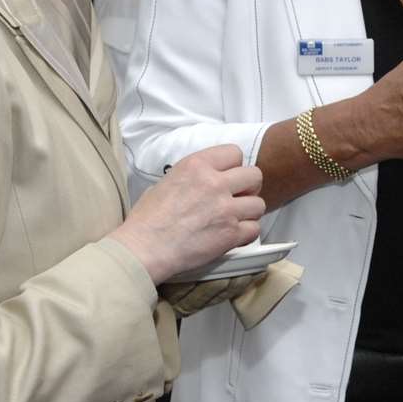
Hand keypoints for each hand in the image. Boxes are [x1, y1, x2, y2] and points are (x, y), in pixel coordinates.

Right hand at [112, 144, 265, 284]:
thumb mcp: (165, 182)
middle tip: (236, 198)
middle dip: (248, 188)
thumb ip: (192, 177)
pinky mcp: (231, 233)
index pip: (234, 153)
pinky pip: (254, 229)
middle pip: (255, 176)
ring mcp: (226, 209)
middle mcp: (215, 183)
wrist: (143, 248)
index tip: (228, 177)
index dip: (233, 167)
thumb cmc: (147, 220)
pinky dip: (246, 234)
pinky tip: (232, 236)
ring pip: (259, 204)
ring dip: (249, 212)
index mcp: (197, 166)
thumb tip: (204, 181)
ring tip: (233, 219)